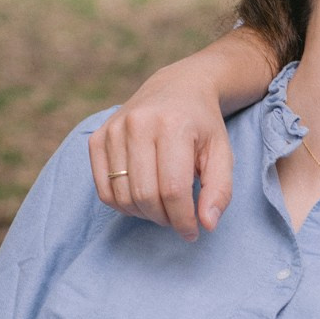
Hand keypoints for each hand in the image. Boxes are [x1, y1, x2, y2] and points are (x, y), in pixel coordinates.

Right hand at [89, 60, 236, 239]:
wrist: (178, 87)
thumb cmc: (202, 125)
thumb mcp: (222, 153)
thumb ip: (219, 189)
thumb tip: (207, 224)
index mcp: (172, 125)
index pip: (172, 189)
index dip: (183, 219)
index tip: (193, 231)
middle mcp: (138, 124)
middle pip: (145, 196)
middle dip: (164, 218)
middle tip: (178, 218)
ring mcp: (113, 130)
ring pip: (122, 196)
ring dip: (144, 214)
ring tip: (162, 206)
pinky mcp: (97, 138)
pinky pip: (103, 190)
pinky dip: (122, 204)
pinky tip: (141, 197)